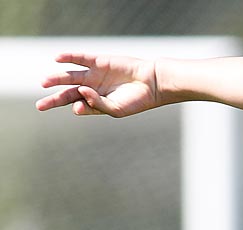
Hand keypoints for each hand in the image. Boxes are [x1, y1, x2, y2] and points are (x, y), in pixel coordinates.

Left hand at [37, 53, 161, 116]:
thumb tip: (79, 93)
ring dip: (57, 79)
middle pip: (69, 94)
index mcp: (98, 103)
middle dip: (54, 100)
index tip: (80, 107)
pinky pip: (79, 58)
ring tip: (45, 83)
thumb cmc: (136, 100)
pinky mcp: (98, 62)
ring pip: (70, 77)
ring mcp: (94, 75)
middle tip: (40, 106)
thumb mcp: (116, 109)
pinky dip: (68, 57)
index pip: (79, 105)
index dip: (77, 106)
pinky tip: (57, 58)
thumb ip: (97, 105)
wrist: (151, 83)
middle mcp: (93, 89)